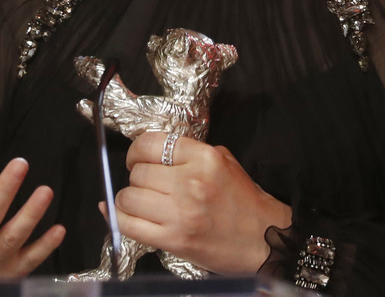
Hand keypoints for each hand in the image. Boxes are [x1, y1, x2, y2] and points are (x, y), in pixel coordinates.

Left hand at [112, 133, 291, 274]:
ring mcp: (180, 213)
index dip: (136, 151)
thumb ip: (191, 152)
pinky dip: (120, 220)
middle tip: (146, 186)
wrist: (264, 241)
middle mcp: (190, 182)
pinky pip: (129, 225)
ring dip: (129, 200)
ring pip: (128, 197)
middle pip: (137, 172)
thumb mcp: (225, 162)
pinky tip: (125, 216)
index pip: (150, 144)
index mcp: (203, 158)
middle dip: (136, 178)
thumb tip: (154, 150)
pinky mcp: (173, 240)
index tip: (137, 159)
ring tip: (141, 203)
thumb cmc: (245, 202)